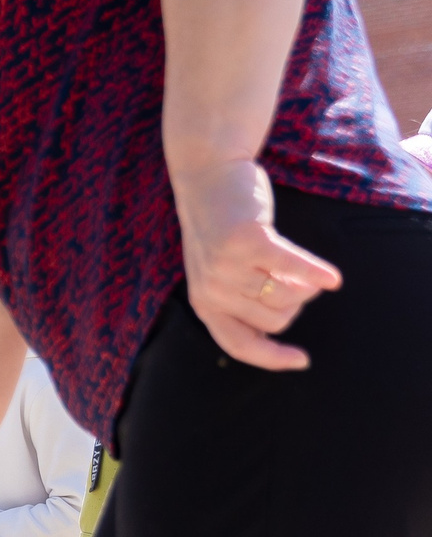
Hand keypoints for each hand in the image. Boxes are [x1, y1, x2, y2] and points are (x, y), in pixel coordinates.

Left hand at [173, 161, 340, 370]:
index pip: (239, 345)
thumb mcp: (219, 269)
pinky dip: (316, 272)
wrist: (207, 175)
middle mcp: (211, 290)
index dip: (272, 358)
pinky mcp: (247, 241)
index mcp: (204, 303)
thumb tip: (278, 327)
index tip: (302, 360)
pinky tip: (332, 277)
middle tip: (291, 275)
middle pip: (277, 319)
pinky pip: (294, 267)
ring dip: (305, 283)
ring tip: (298, 263)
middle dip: (295, 301)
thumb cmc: (221, 225)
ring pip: (287, 297)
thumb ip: (239, 298)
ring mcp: (226, 267)